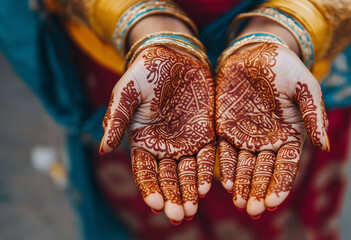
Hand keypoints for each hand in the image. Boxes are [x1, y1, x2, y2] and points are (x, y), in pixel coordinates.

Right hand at [99, 46, 215, 222]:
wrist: (172, 56)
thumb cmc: (145, 73)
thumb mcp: (126, 93)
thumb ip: (116, 119)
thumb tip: (104, 148)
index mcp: (142, 141)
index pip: (145, 172)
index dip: (150, 189)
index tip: (156, 206)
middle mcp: (164, 146)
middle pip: (168, 178)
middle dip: (173, 198)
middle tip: (180, 216)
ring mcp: (185, 141)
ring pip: (187, 172)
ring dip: (190, 191)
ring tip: (193, 209)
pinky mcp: (205, 132)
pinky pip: (207, 155)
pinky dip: (206, 170)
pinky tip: (207, 186)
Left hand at [216, 43, 328, 216]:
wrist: (256, 52)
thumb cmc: (286, 68)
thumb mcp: (306, 87)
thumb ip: (315, 115)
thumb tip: (325, 146)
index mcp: (291, 136)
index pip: (287, 165)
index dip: (280, 184)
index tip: (273, 202)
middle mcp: (269, 141)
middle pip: (264, 171)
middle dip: (259, 191)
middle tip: (253, 210)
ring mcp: (246, 136)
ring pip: (245, 166)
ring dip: (243, 185)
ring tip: (240, 203)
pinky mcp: (226, 128)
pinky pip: (225, 151)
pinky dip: (226, 166)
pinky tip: (225, 181)